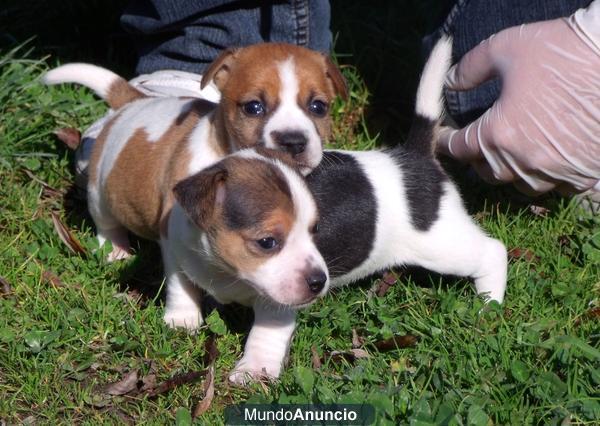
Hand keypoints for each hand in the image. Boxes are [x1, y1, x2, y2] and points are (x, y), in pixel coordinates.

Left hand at [438, 6, 599, 194]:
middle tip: (475, 145)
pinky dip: (547, 176)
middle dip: (476, 158)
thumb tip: (450, 82)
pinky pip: (557, 187)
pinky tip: (545, 161)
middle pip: (486, 172)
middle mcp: (523, 160)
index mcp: (497, 134)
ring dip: (511, 171)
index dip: (446, 140)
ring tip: (509, 156)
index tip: (444, 135)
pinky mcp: (583, 172)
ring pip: (521, 184)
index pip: (458, 148)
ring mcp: (555, 170)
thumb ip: (469, 69)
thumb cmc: (561, 50)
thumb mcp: (504, 49)